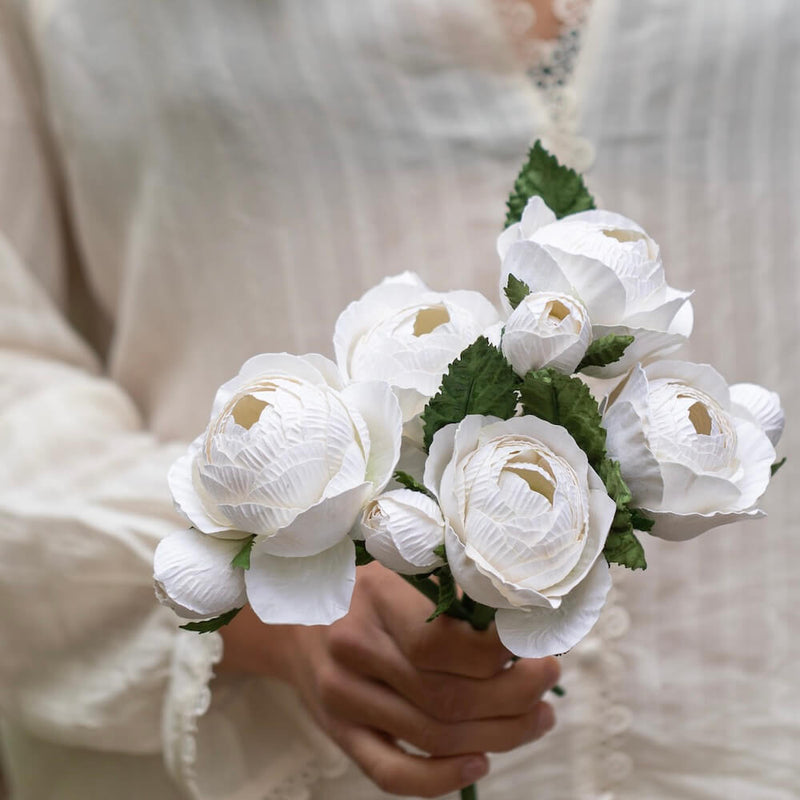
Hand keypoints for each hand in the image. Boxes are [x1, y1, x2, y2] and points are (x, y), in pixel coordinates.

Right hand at [219, 561, 559, 797]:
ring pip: (432, 736)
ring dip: (498, 735)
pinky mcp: (339, 733)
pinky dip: (441, 779)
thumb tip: (522, 615)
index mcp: (374, 596)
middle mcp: (352, 650)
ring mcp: (342, 699)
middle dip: (514, 697)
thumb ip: (449, 588)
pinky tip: (481, 763)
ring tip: (538, 718)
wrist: (288, 616)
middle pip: (446, 696)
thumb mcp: (399, 566)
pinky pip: (391, 772)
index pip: (443, 643)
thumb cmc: (359, 583)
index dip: (499, 654)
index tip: (533, 644)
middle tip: (549, 681)